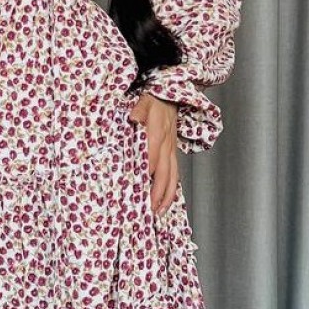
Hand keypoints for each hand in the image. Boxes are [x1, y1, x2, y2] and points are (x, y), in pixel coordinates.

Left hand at [128, 92, 179, 214]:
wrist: (171, 97)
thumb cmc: (154, 100)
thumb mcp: (145, 100)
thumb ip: (139, 109)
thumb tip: (134, 117)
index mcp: (158, 132)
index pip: (153, 154)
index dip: (147, 169)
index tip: (139, 183)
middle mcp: (167, 145)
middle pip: (165, 172)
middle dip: (158, 191)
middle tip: (150, 208)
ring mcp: (172, 151)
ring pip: (173, 177)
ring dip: (167, 196)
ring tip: (159, 211)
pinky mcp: (173, 154)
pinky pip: (175, 175)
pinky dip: (171, 190)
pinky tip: (165, 203)